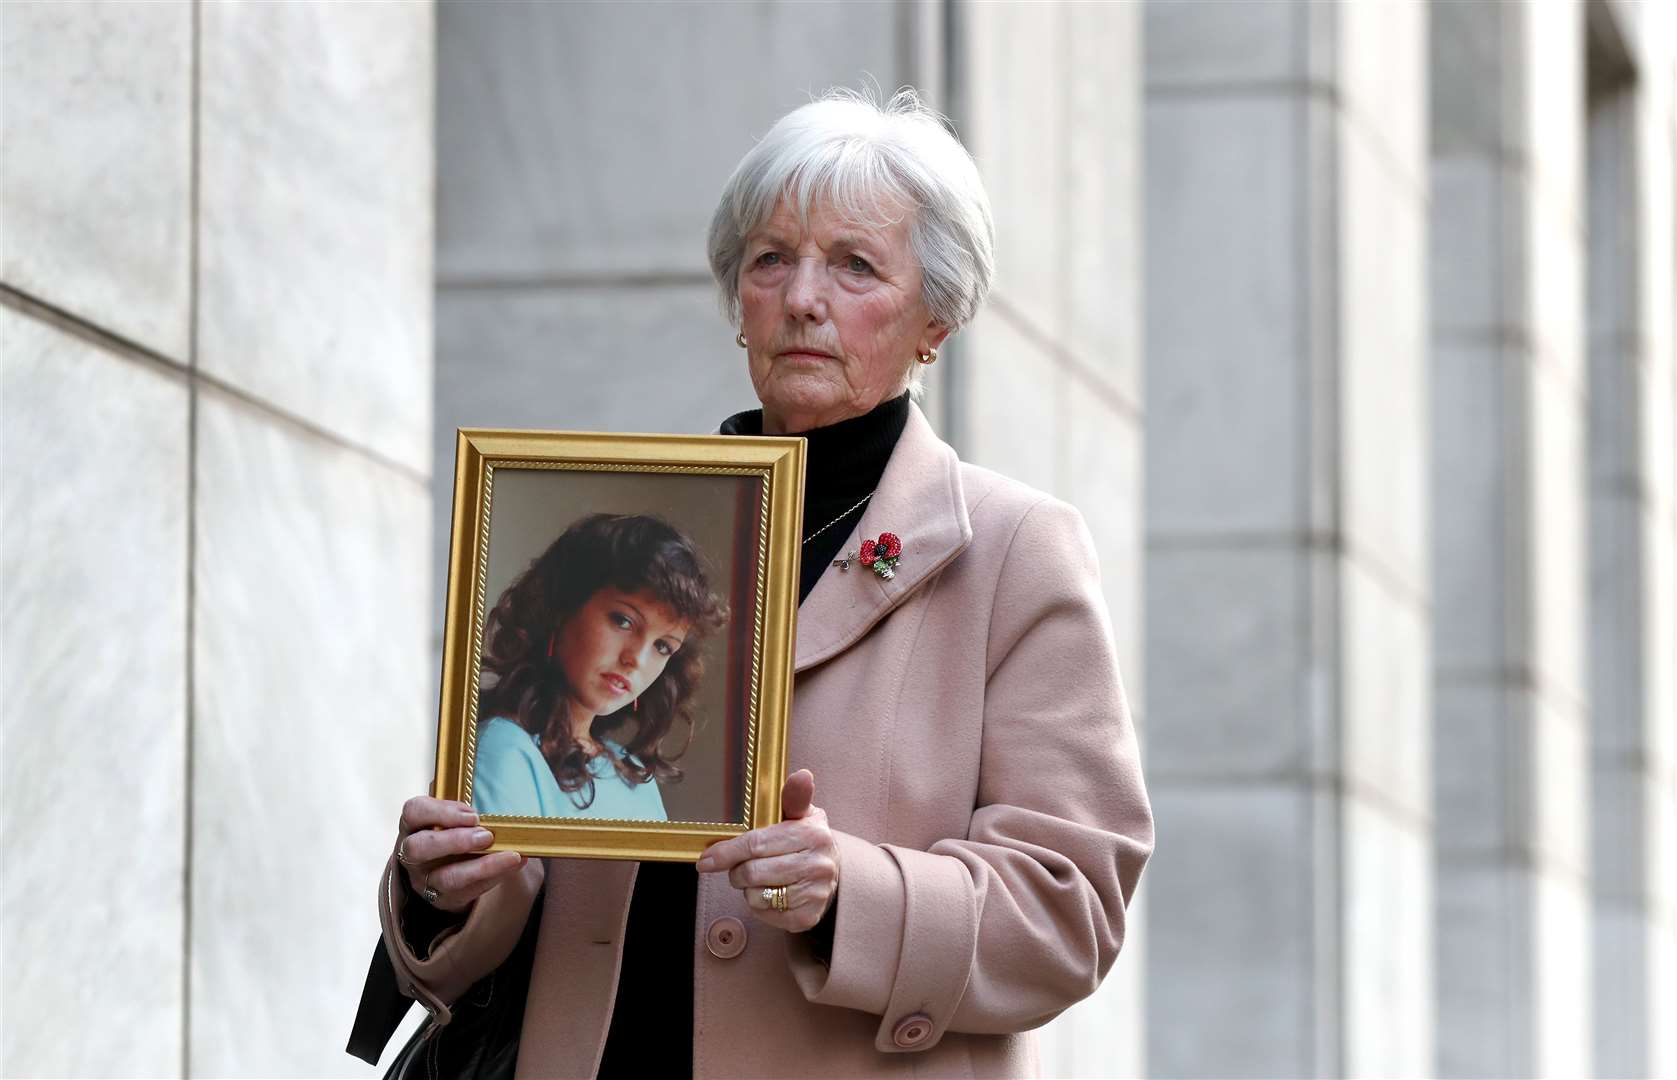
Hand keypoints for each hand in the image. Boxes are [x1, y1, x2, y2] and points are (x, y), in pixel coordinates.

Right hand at [396, 795, 525, 914]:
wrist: (444, 869)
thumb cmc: (450, 835)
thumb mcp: (451, 820)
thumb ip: (465, 817)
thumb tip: (497, 822)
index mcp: (412, 825)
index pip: (414, 812)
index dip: (442, 812)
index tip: (473, 815)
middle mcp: (411, 854)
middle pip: (419, 848)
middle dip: (456, 841)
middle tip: (487, 836)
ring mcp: (424, 880)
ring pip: (445, 877)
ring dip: (482, 866)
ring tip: (510, 856)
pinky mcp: (442, 898)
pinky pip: (467, 892)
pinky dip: (494, 877)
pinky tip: (513, 865)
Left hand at [695, 769, 837, 932]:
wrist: (832, 874)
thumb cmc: (805, 840)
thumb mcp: (801, 815)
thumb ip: (793, 797)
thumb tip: (802, 774)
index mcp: (813, 834)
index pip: (757, 843)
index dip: (727, 852)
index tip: (705, 860)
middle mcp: (818, 864)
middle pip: (752, 872)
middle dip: (737, 871)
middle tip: (741, 867)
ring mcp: (815, 893)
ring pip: (757, 896)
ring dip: (749, 889)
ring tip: (761, 878)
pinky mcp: (808, 917)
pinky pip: (766, 913)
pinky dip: (760, 905)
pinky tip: (771, 893)